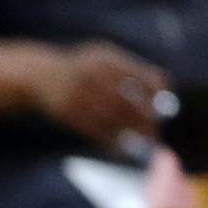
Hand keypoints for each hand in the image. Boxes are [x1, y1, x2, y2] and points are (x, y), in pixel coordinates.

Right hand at [37, 40, 167, 148]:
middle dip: (145, 121)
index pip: (142, 77)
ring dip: (131, 134)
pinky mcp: (67, 112)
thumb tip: (165, 89)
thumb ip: (133, 70)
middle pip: (128, 103)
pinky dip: (111, 141)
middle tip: (156, 134)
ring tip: (145, 144)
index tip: (166, 109)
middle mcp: (93, 75)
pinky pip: (94, 129)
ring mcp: (78, 94)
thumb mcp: (106, 57)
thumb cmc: (85, 67)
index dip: (157, 95)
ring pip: (112, 119)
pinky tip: (123, 149)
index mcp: (108, 58)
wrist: (41, 75)